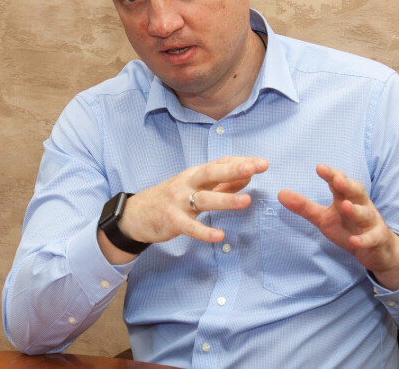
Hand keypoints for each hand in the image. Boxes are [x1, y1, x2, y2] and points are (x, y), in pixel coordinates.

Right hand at [99, 156, 267, 263]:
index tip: (262, 163)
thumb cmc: (171, 199)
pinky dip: (204, 231)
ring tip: (246, 201)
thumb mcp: (195, 187)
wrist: (136, 214)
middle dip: (233, 170)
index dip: (240, 163)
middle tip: (255, 167)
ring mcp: (178, 202)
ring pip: (203, 199)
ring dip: (225, 200)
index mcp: (195, 174)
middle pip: (211, 173)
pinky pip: (190, 227)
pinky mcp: (172, 221)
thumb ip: (222, 183)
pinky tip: (219, 235)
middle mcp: (187, 183)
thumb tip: (249, 175)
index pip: (220, 163)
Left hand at [277, 164, 398, 289]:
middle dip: (348, 185)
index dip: (331, 174)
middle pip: (357, 191)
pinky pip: (371, 238)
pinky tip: (354, 241)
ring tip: (344, 206)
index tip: (319, 167)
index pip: (340, 182)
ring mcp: (371, 222)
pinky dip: (363, 239)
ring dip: (356, 210)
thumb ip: (304, 206)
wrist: (375, 250)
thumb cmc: (348, 228)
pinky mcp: (377, 238)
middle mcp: (361, 205)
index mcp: (347, 197)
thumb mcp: (323, 218)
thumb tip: (280, 193)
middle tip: (337, 180)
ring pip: (365, 213)